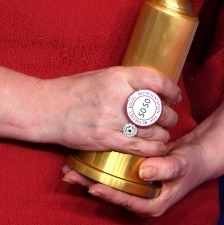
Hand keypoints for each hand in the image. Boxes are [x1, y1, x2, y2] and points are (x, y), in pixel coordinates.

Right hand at [41, 66, 179, 155]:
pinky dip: (152, 148)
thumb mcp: (100, 75)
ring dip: (162, 134)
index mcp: (117, 76)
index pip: (155, 81)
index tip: (175, 95)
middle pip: (156, 108)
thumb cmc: (73, 90)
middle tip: (170, 118)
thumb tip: (147, 86)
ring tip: (163, 134)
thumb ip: (124, 81)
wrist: (48, 109)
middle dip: (169, 115)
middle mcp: (117, 97)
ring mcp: (112, 120)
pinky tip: (156, 147)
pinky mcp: (106, 139)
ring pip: (151, 130)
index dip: (171, 90)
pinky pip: (138, 146)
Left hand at [62, 134, 209, 216]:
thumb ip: (167, 168)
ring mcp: (136, 184)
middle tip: (71, 175)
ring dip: (90, 174)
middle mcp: (141, 196)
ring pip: (110, 181)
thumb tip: (145, 171)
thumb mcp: (183, 164)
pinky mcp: (132, 171)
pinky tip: (85, 154)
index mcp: (153, 202)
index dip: (110, 195)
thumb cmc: (192, 162)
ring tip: (70, 168)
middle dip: (91, 184)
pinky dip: (100, 162)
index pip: (127, 202)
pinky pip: (114, 169)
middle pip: (112, 193)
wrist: (198, 154)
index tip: (94, 187)